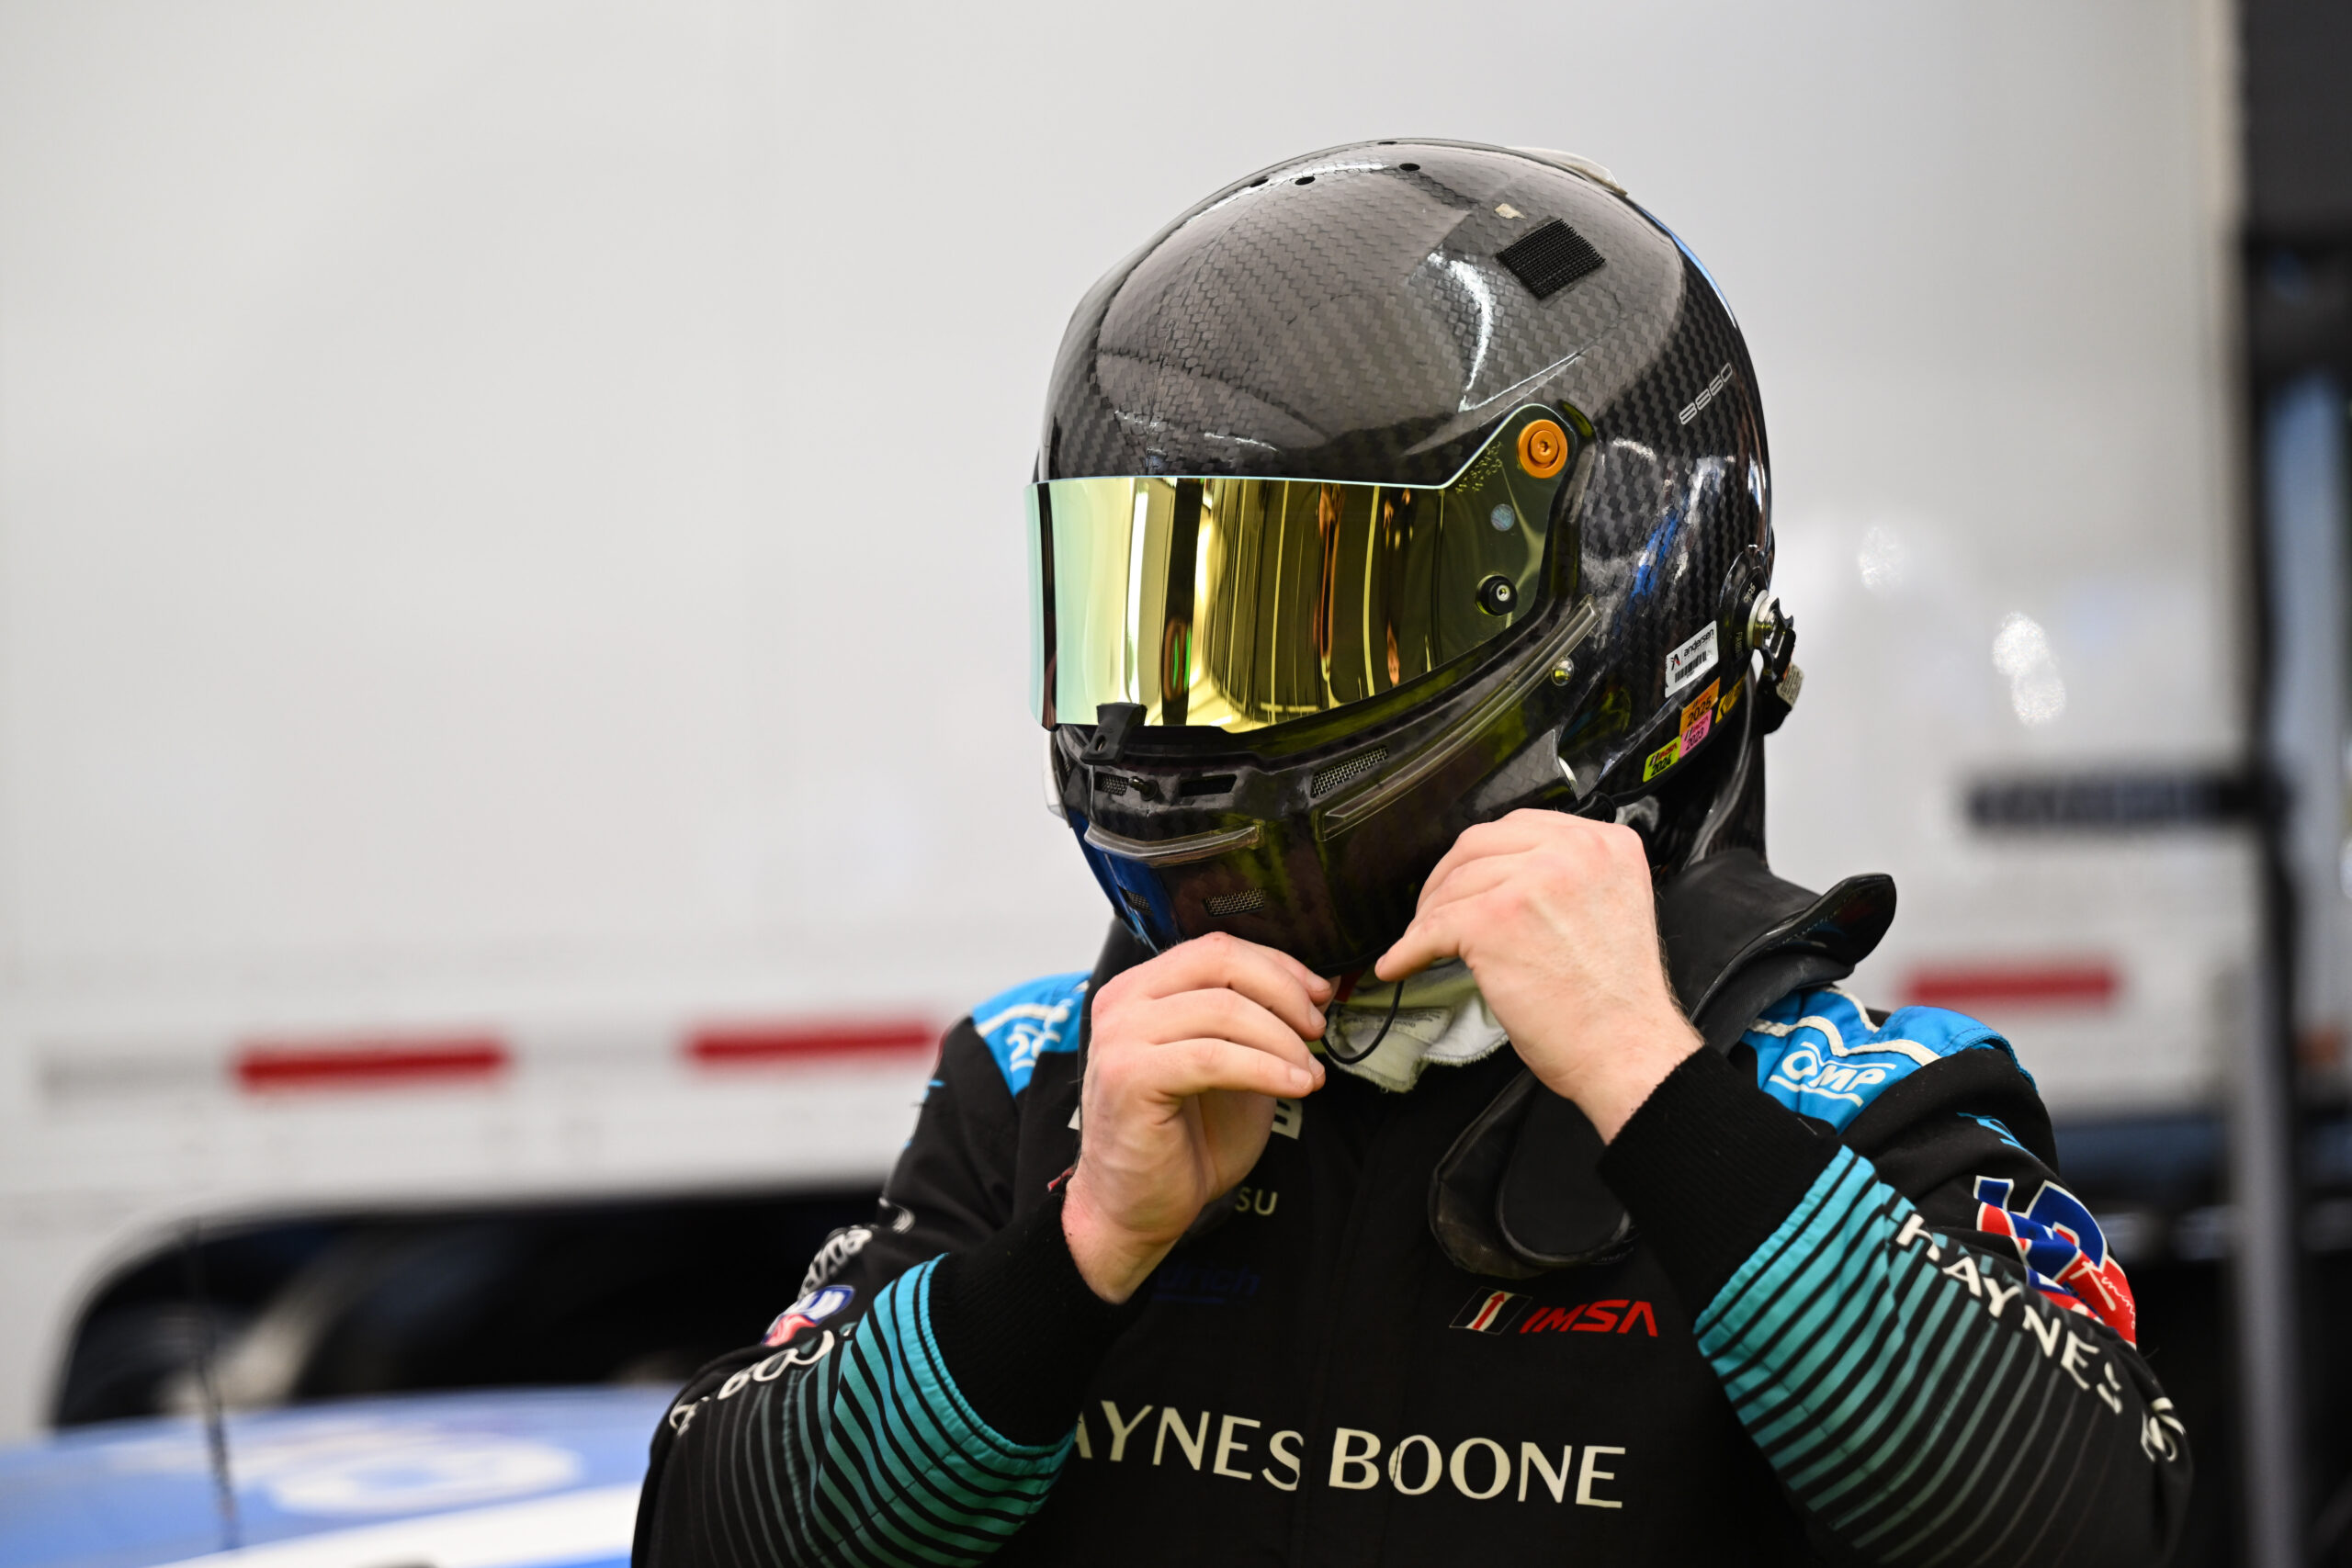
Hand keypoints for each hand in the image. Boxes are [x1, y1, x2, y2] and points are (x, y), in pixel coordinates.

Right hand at [1063, 933, 1331, 1303]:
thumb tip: (1312, 991)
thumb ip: (1253, 1024)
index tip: (1319, 994)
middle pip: (1220, 963)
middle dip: (1284, 991)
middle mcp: (1123, 1002)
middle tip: (1317, 1028)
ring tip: (1311, 1072)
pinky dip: (1266, 1068)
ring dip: (1282, 1040)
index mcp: (1141, 989)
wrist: (1135, 1209)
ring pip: (1224, 1010)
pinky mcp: (1129, 1077)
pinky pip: (1214, 1058)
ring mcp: (1120, 1037)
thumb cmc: (1182, 1141)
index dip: (1278, 965)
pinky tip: (1296, 1086)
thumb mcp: (1228, 1065)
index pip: (1218, 949)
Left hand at [1375, 809, 1700, 1140]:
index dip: (1482, 856)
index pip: (1521, 826)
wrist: (1624, 1048)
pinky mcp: (1494, 920)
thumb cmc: (1615, 999)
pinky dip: (1409, 949)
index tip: (1465, 878)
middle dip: (1446, 878)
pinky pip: (1432, 928)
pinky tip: (1400, 964)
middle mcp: (1573, 851)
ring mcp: (1531, 882)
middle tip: (1433, 910)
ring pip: (1453, 886)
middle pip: (1478, 844)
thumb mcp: (1610, 905)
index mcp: (1605, 843)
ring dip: (1428, 917)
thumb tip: (1504, 878)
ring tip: (1419, 944)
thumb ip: (1569, 876)